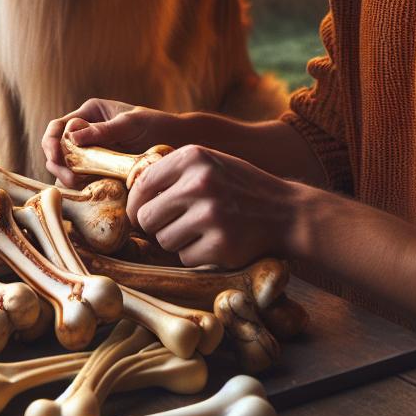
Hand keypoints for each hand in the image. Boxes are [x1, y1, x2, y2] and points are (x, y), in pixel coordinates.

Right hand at [42, 98, 185, 187]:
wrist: (181, 143)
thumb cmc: (158, 126)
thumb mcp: (131, 124)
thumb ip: (103, 130)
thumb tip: (71, 138)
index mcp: (90, 114)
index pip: (58, 127)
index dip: (51, 143)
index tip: (57, 158)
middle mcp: (87, 134)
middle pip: (58, 151)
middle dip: (59, 166)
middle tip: (72, 181)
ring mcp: (94, 154)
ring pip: (67, 169)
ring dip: (69, 179)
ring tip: (82, 187)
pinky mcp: (102, 173)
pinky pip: (83, 182)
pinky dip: (82, 189)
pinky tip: (90, 193)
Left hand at [125, 144, 314, 267]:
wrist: (286, 212)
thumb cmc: (239, 187)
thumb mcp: (209, 163)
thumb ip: (172, 172)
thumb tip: (128, 195)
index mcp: (193, 157)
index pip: (142, 184)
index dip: (136, 203)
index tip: (142, 212)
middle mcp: (199, 183)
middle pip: (146, 217)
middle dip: (155, 226)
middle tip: (174, 225)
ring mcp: (210, 215)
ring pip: (163, 240)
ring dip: (177, 241)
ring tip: (202, 230)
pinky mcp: (220, 245)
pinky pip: (185, 259)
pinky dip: (196, 256)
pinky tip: (216, 242)